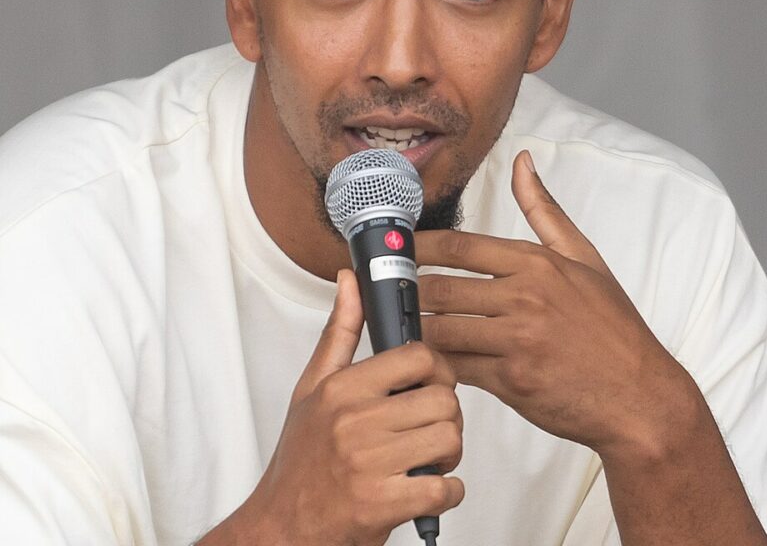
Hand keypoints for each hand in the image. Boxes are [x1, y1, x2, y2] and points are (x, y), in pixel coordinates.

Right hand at [224, 269, 463, 545]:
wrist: (282, 528)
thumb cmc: (302, 458)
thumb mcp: (313, 387)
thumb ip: (340, 331)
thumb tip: (349, 281)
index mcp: (343, 388)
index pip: (419, 357)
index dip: (438, 368)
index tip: (433, 381)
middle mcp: (355, 421)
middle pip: (443, 399)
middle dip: (448, 415)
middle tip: (432, 425)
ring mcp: (369, 464)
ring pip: (449, 440)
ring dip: (450, 453)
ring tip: (429, 456)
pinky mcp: (382, 505)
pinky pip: (445, 489)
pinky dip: (447, 491)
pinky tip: (428, 488)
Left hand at [416, 150, 692, 458]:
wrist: (642, 396)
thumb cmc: (612, 327)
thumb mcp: (585, 258)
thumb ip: (544, 210)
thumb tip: (522, 161)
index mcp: (536, 263)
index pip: (459, 246)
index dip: (418, 246)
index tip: (395, 249)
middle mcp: (524, 296)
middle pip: (440, 286)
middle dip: (405, 289)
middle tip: (382, 291)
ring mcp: (517, 340)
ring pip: (441, 327)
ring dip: (415, 327)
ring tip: (397, 324)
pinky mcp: (512, 381)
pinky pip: (457, 367)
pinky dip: (436, 364)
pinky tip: (426, 360)